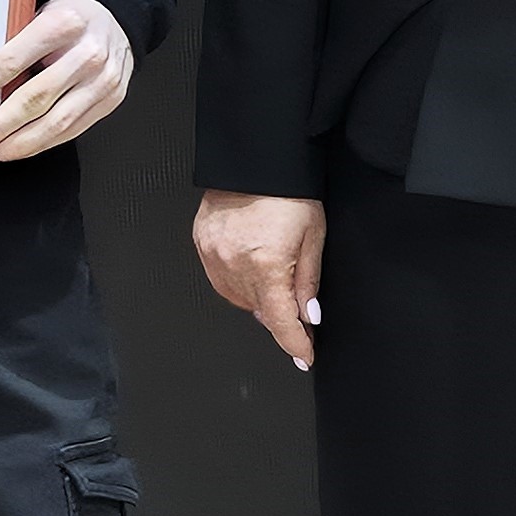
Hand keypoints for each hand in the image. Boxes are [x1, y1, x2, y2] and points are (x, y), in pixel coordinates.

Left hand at [0, 0, 132, 161]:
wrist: (116, 17)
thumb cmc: (69, 18)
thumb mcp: (37, 15)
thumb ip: (12, 48)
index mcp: (60, 24)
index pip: (10, 63)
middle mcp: (86, 53)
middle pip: (32, 101)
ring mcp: (103, 80)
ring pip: (54, 124)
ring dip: (16, 145)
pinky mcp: (110, 100)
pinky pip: (71, 131)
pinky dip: (40, 144)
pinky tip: (18, 148)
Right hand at [192, 190, 324, 372]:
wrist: (256, 158)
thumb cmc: (288, 191)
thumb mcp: (313, 237)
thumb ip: (308, 282)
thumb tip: (308, 316)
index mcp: (266, 265)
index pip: (280, 322)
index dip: (295, 344)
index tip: (304, 356)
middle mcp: (235, 265)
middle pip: (260, 312)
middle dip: (280, 314)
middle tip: (297, 306)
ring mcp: (214, 256)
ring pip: (238, 299)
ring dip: (258, 298)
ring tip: (273, 272)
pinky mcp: (202, 244)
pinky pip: (221, 279)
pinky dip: (238, 281)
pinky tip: (251, 265)